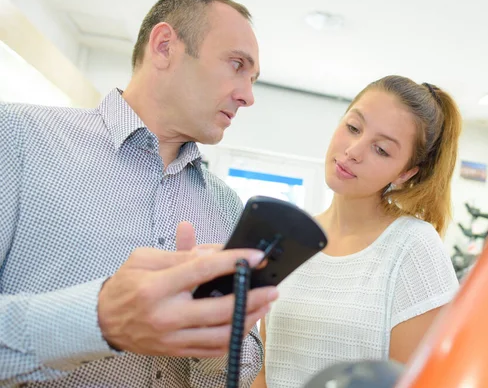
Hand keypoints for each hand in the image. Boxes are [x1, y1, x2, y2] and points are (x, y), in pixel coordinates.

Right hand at [97, 222, 277, 357]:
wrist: (102, 321)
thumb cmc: (124, 287)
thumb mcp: (144, 259)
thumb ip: (180, 253)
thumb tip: (214, 250)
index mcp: (157, 287)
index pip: (202, 270)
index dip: (233, 262)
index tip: (255, 256)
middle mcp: (166, 315)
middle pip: (219, 309)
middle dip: (252, 298)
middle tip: (271, 289)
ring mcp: (172, 337)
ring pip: (221, 335)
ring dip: (248, 321)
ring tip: (264, 307)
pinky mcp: (176, 351)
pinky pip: (212, 349)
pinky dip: (233, 338)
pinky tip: (245, 325)